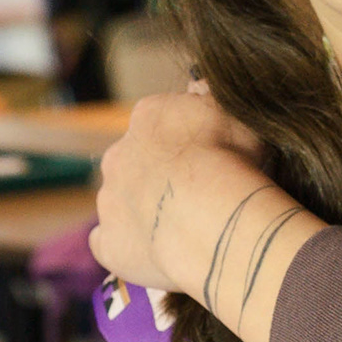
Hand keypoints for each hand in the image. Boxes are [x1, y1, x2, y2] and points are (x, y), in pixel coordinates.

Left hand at [92, 87, 286, 295]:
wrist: (212, 215)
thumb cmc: (230, 160)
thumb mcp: (234, 113)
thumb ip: (211, 99)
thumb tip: (197, 88)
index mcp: (149, 117)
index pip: (158, 122)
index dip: (183, 142)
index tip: (205, 158)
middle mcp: (118, 154)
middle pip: (133, 161)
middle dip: (156, 175)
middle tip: (192, 195)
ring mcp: (109, 200)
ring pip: (120, 201)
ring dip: (142, 211)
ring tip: (180, 229)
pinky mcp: (108, 243)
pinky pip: (107, 243)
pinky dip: (125, 246)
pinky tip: (150, 253)